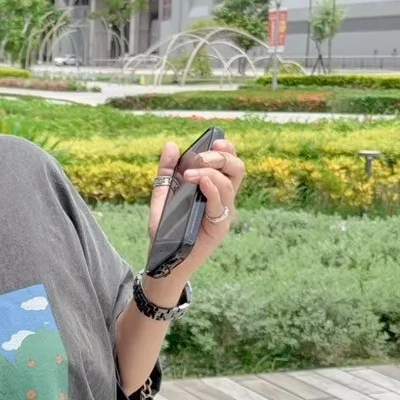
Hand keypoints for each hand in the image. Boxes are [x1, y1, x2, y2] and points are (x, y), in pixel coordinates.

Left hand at [149, 136, 244, 277]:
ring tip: (191, 174)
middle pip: (237, 168)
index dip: (228, 149)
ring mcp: (223, 212)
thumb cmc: (166, 229)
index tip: (216, 140)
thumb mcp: (163, 195)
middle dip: (222, 156)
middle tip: (201, 157)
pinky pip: (221, 203)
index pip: (229, 162)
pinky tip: (201, 182)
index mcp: (213, 187)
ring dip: (211, 172)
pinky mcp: (219, 226)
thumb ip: (167, 171)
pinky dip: (213, 189)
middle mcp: (223, 198)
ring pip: (230, 183)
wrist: (162, 259)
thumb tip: (171, 145)